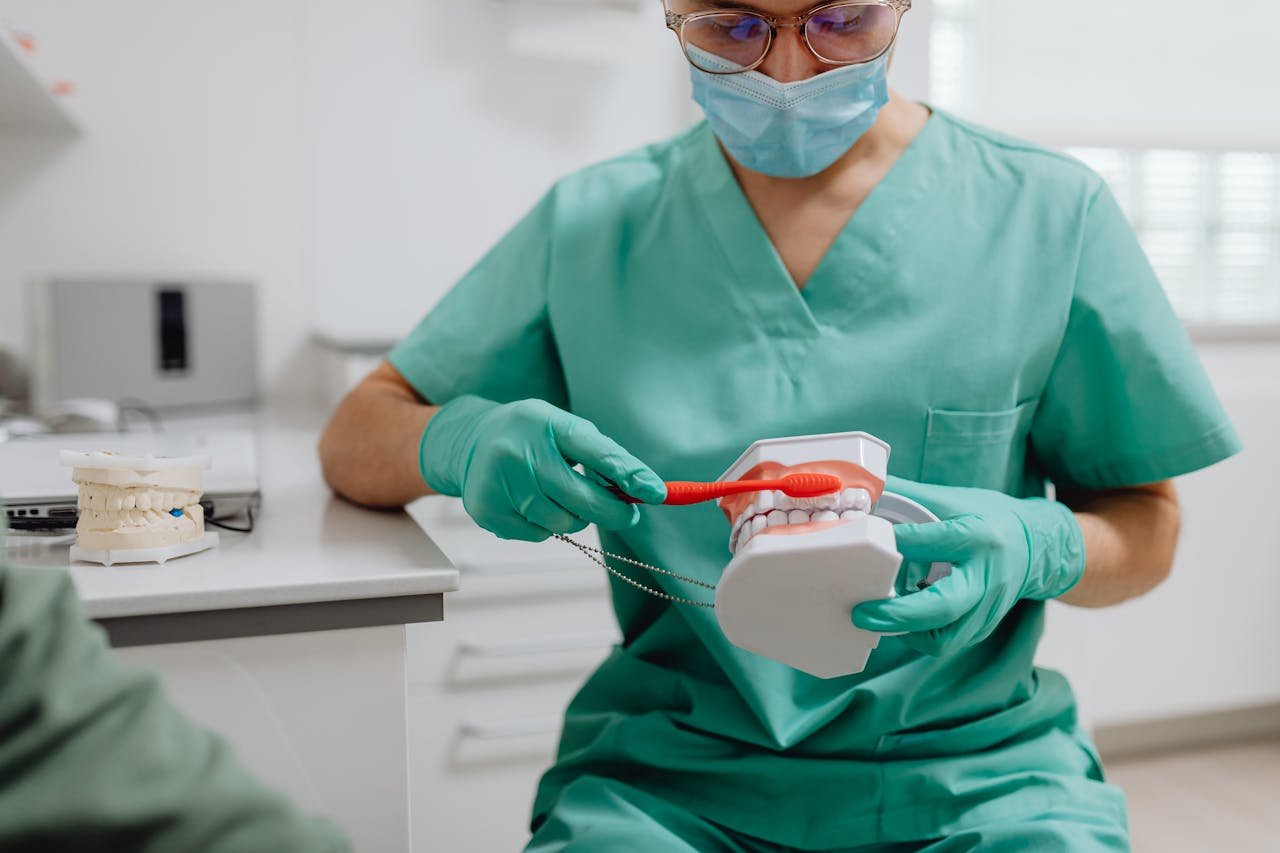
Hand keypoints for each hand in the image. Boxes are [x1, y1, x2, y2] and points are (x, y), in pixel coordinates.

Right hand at [418, 396, 665, 540]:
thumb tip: (646, 490)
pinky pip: (539, 534)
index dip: (629, 474)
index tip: (658, 493)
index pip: (595, 450)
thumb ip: (603, 456)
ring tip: (563, 497)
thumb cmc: (532, 436)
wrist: (472, 441)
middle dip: (614, 511)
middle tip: (628, 514)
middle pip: (582, 499)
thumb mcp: (565, 430)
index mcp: (545, 422)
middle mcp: (518, 451)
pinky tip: (534, 504)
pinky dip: (547, 525)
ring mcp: (499, 483)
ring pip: (563, 522)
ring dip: (576, 517)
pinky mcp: (488, 510)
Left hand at [852, 476, 1084, 655]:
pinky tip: (903, 618)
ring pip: (944, 636)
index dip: (898, 542)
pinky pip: (946, 642)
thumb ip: (909, 495)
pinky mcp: (983, 626)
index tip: (865, 538)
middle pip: (943, 605)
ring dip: (906, 631)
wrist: (1035, 547)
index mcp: (979, 537)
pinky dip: (919, 635)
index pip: (935, 541)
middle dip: (898, 614)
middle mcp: (986, 576)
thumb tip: (865, 487)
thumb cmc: (989, 519)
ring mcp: (987, 607)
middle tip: (861, 613)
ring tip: (878, 615)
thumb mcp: (955, 499)